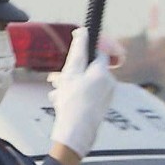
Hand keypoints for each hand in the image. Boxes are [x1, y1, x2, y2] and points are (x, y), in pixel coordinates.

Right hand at [48, 27, 117, 157]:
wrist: (76, 133)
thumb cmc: (73, 103)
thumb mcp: (71, 72)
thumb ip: (78, 50)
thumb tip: (82, 31)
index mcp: (103, 72)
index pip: (97, 53)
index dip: (83, 54)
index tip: (70, 59)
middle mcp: (109, 83)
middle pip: (89, 70)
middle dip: (71, 73)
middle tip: (55, 79)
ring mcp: (106, 96)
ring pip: (86, 84)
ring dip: (70, 86)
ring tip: (56, 94)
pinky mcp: (102, 107)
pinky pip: (88, 95)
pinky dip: (76, 96)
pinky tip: (62, 103)